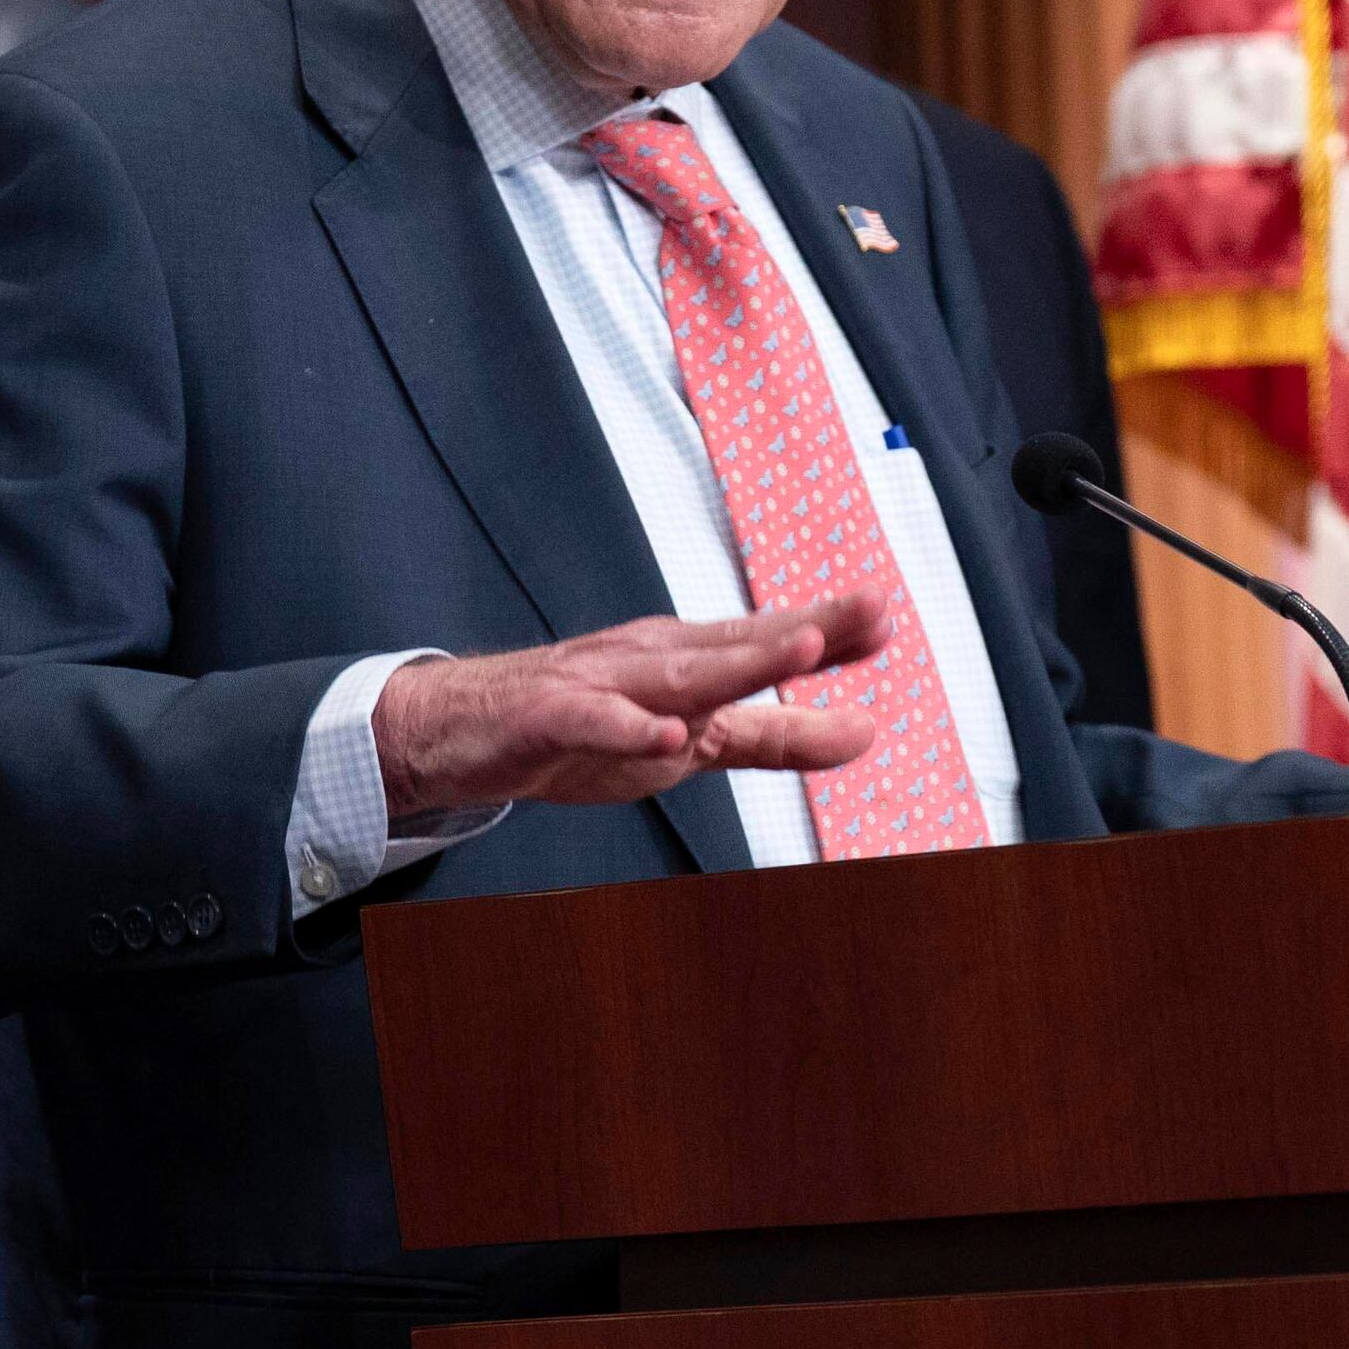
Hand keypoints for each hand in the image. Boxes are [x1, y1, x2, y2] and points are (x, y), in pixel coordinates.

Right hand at [375, 597, 884, 817]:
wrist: (462, 728)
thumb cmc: (582, 723)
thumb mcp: (698, 737)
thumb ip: (780, 736)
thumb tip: (865, 729)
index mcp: (689, 658)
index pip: (769, 641)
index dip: (830, 631)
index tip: (886, 617)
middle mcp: (653, 659)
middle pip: (738, 644)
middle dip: (806, 630)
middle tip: (868, 611)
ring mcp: (601, 685)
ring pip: (679, 674)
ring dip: (740, 662)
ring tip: (797, 653)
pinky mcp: (551, 718)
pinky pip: (595, 723)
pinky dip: (631, 728)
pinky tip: (667, 735)